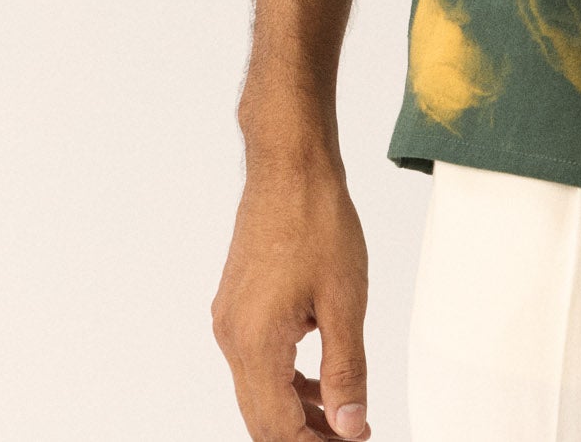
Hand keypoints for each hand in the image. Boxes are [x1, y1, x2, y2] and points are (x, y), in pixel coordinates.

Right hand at [212, 150, 371, 439]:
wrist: (289, 164)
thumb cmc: (317, 220)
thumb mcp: (344, 301)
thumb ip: (346, 371)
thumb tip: (349, 426)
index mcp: (256, 343)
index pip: (278, 429)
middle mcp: (232, 338)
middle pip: (262, 419)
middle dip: (306, 436)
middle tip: (351, 435)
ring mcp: (230, 320)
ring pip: (258, 392)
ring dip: (297, 412)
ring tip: (343, 417)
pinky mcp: (236, 304)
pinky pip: (257, 361)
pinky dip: (286, 380)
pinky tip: (318, 379)